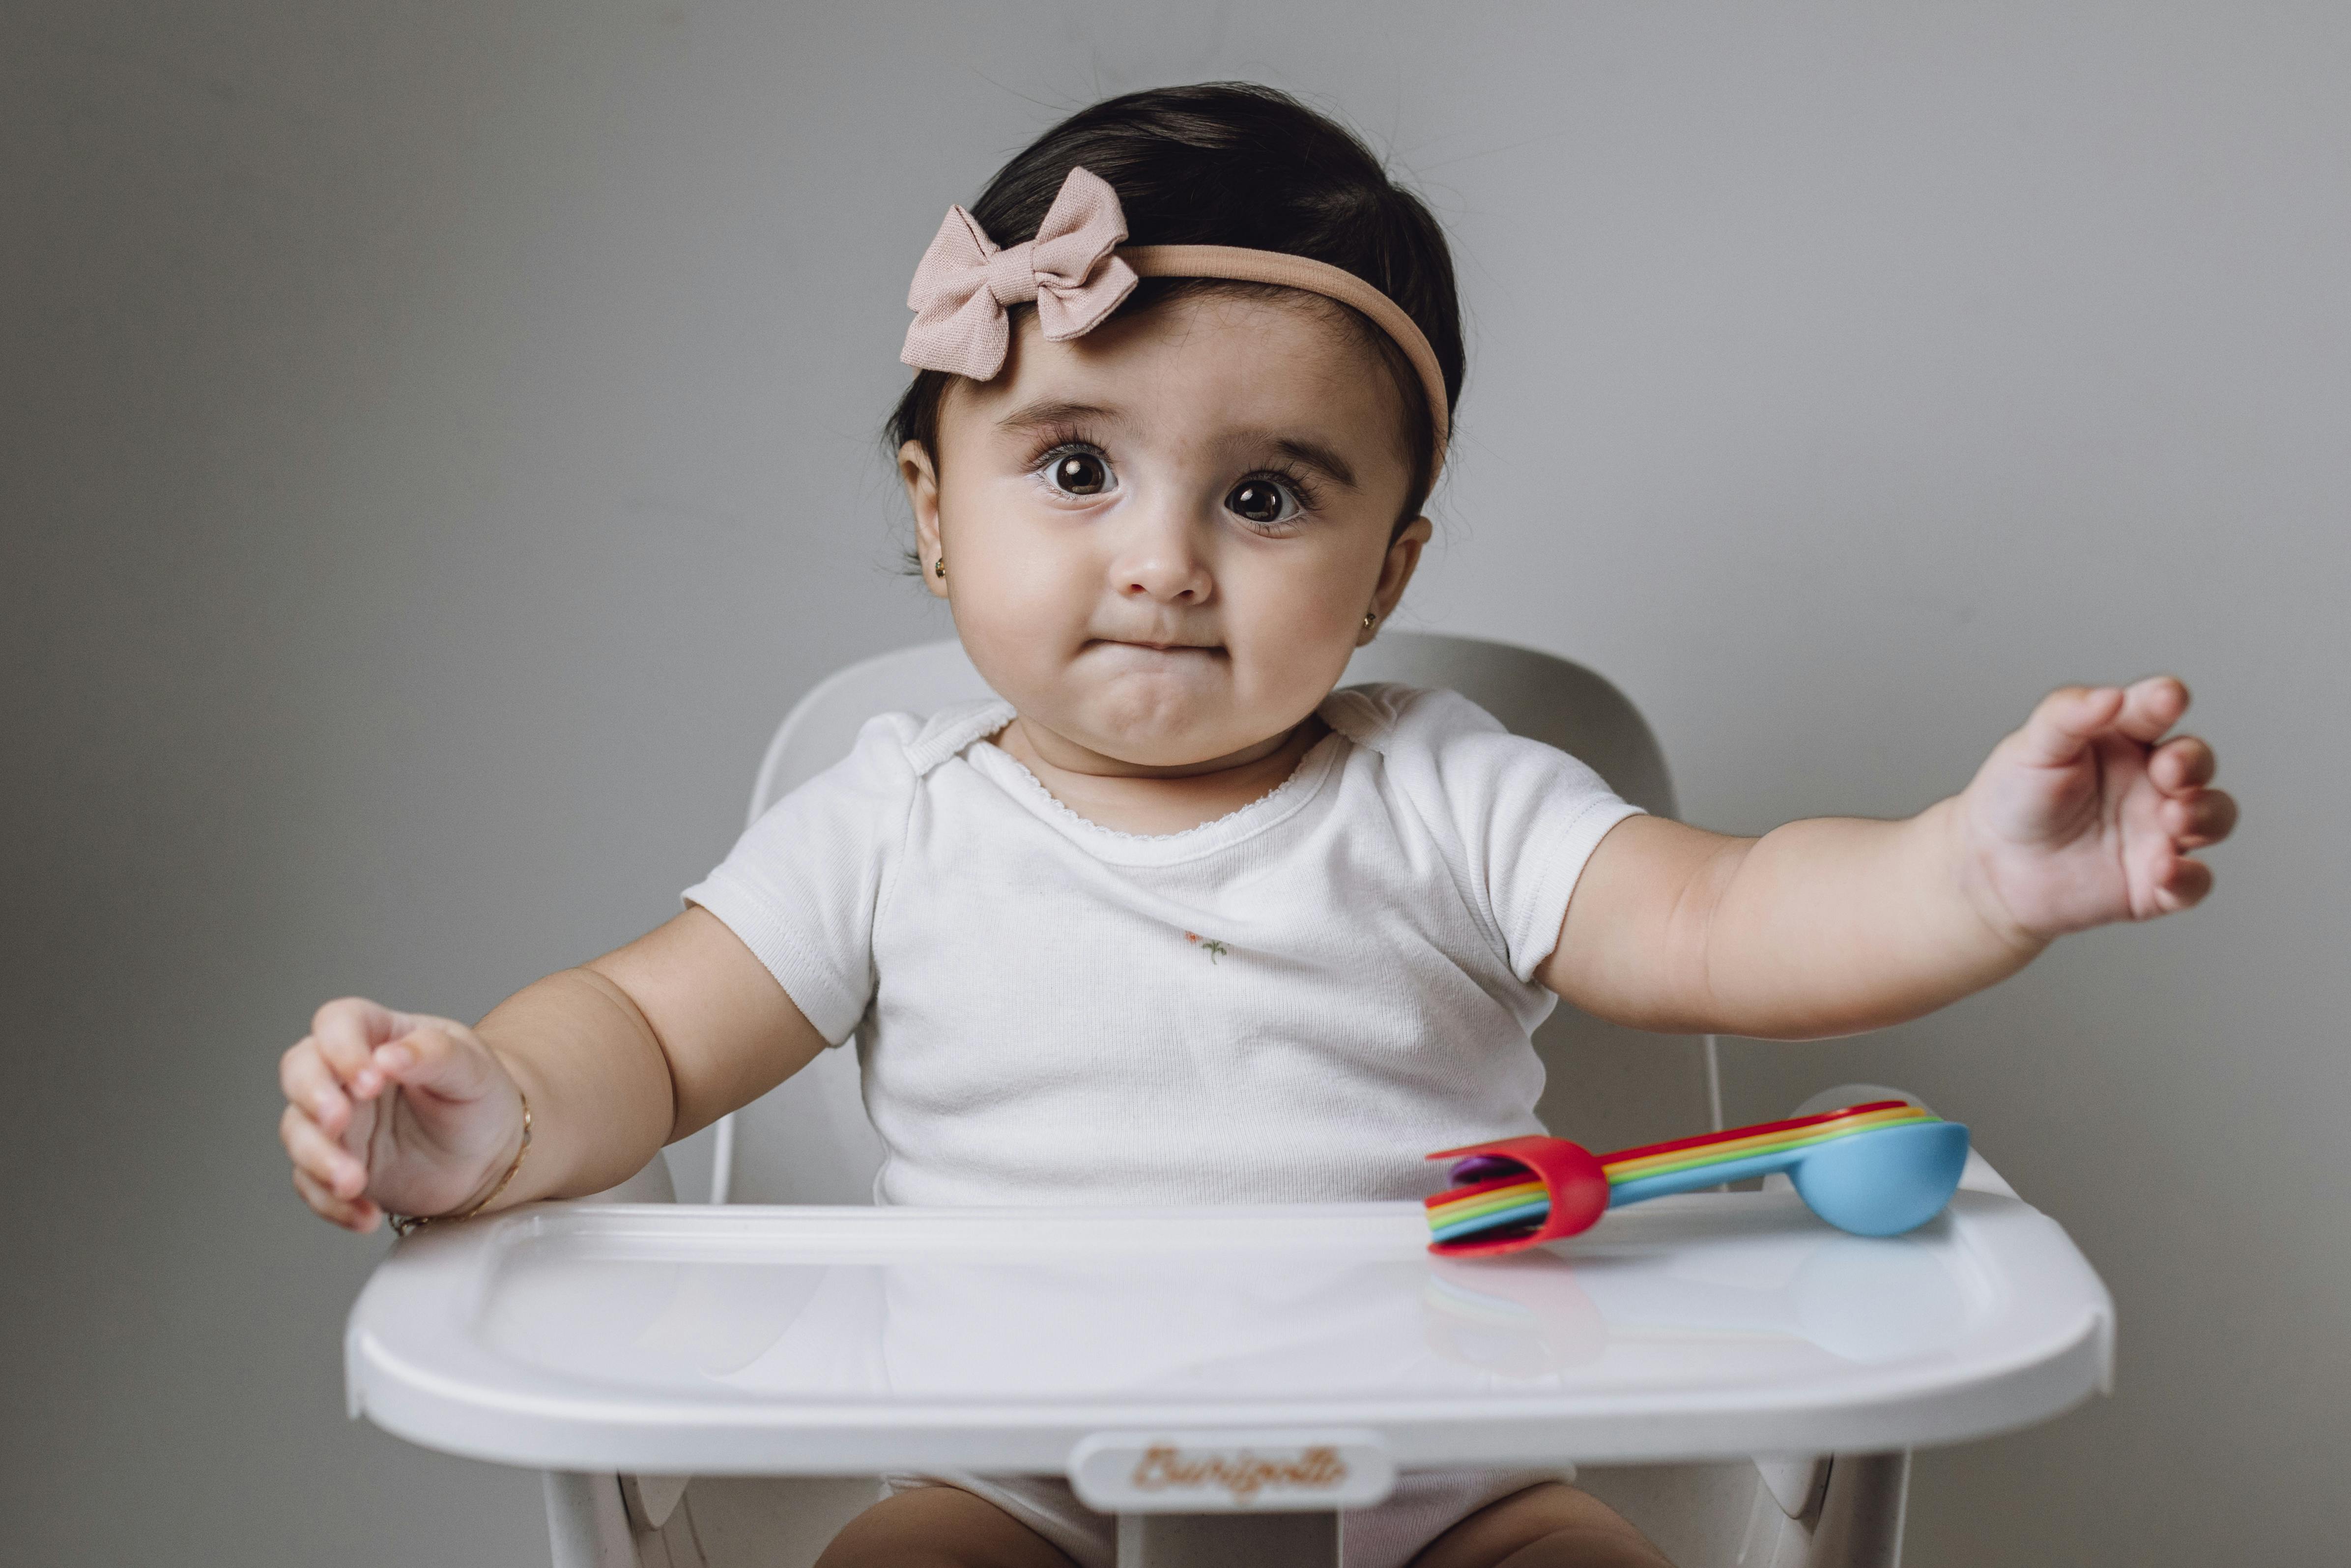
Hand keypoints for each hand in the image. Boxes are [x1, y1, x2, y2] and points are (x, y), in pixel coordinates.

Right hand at [278, 998, 525, 1231]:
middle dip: (312, 1096)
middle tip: (338, 1122)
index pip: (338, 1023)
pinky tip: (365, 1216)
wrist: (491, 1154)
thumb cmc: (480, 1097)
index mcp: (379, 1035)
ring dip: (318, 1158)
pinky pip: (313, 1185)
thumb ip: (434, 1054)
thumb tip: (389, 1056)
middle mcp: (345, 1075)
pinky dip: (332, 1204)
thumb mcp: (472, 1069)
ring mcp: (337, 1123)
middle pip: (299, 1070)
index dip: (342, 1047)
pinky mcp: (335, 1167)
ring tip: (354, 1183)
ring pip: (298, 1131)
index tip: (369, 1079)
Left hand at [1956, 677, 2236, 943]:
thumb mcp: (2032, 747)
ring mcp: (2158, 830)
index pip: (2156, 709)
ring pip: (2212, 816)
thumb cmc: (2014, 797)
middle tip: (2168, 769)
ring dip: (2205, 814)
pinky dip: (2187, 877)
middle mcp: (2151, 781)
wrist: (1990, 867)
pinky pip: (2192, 882)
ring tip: (2172, 819)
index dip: (2166, 700)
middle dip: (2193, 762)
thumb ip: (2068, 715)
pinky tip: (2164, 871)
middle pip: (2197, 761)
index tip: (2166, 699)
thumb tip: (2110, 696)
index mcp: (2124, 737)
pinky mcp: (2153, 882)